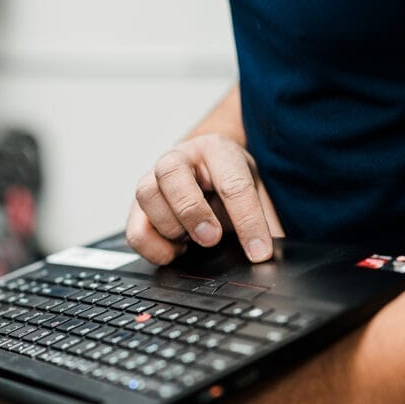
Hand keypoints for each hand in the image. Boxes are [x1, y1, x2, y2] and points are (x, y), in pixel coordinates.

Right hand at [127, 133, 281, 263]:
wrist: (206, 169)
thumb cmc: (229, 180)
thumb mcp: (256, 191)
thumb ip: (265, 220)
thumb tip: (270, 254)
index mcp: (216, 149)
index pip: (232, 183)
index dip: (248, 221)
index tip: (259, 252)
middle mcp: (179, 158)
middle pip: (172, 172)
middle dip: (192, 210)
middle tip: (211, 239)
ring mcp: (153, 180)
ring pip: (146, 194)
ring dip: (170, 225)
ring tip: (191, 242)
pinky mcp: (138, 208)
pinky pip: (134, 230)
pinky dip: (153, 247)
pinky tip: (176, 250)